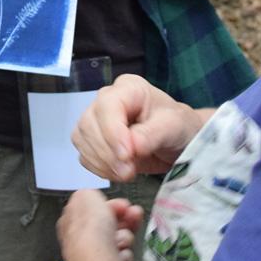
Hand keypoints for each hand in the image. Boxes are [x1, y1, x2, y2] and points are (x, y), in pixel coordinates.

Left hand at [58, 191, 141, 260]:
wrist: (98, 258)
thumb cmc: (90, 228)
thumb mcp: (87, 195)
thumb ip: (89, 194)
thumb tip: (92, 196)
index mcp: (71, 221)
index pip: (95, 210)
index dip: (112, 205)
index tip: (124, 204)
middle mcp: (80, 240)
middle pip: (109, 225)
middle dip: (124, 220)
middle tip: (133, 215)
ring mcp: (92, 256)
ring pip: (118, 241)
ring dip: (125, 237)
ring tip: (123, 239)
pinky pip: (122, 258)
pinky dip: (124, 254)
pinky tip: (121, 254)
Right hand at [73, 74, 199, 180]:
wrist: (177, 144)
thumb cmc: (178, 127)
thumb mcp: (173, 127)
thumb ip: (152, 134)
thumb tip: (132, 146)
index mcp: (128, 88)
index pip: (107, 106)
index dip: (112, 132)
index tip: (127, 155)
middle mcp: (107, 100)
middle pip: (89, 123)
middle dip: (107, 152)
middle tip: (130, 171)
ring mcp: (97, 120)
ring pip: (82, 140)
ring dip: (102, 162)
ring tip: (128, 173)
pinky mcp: (93, 141)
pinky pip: (84, 156)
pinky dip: (99, 169)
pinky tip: (119, 173)